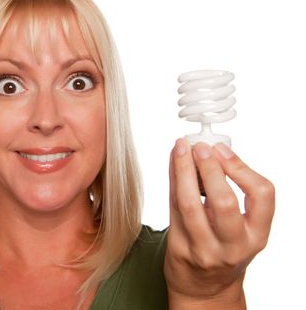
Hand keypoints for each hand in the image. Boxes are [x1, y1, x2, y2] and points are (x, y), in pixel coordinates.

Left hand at [165, 139, 274, 308]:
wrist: (205, 287)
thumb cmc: (225, 248)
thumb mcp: (243, 228)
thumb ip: (234, 192)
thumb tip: (213, 150)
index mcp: (257, 235)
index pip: (262, 196)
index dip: (242, 168)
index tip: (222, 150)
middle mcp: (233, 245)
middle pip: (224, 202)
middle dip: (210, 169)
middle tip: (200, 146)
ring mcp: (204, 250)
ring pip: (190, 204)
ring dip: (183, 171)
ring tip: (180, 149)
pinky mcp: (179, 249)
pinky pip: (173, 208)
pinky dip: (172, 181)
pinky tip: (173, 164)